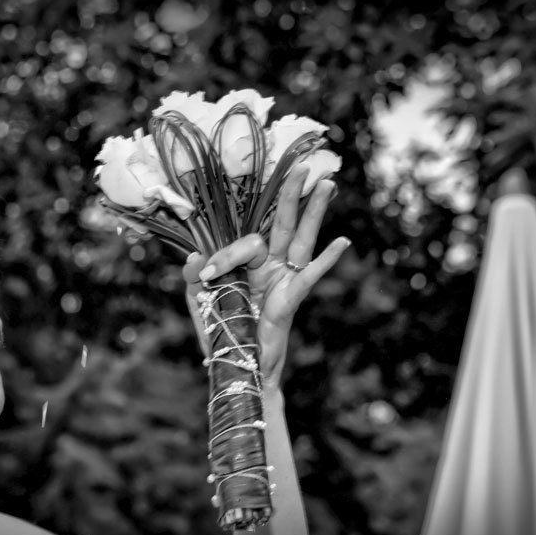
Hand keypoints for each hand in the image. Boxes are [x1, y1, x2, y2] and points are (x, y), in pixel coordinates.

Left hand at [182, 164, 350, 387]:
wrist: (237, 369)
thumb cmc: (221, 333)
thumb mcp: (198, 301)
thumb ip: (192, 276)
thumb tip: (194, 253)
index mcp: (247, 263)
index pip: (243, 241)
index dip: (225, 255)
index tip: (204, 277)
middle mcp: (269, 267)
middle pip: (281, 223)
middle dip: (289, 194)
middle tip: (300, 165)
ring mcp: (283, 281)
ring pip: (300, 239)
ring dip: (313, 212)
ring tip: (326, 184)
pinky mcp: (292, 300)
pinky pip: (310, 275)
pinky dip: (327, 259)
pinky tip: (343, 241)